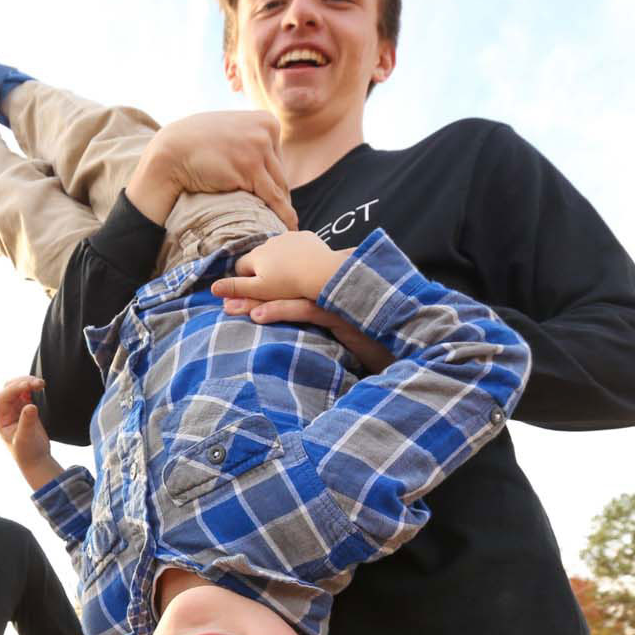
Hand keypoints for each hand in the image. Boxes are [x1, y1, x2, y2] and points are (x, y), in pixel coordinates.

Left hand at [0, 376, 65, 489]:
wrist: (36, 460)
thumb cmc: (27, 453)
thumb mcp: (26, 439)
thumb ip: (27, 422)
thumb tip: (31, 406)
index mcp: (1, 418)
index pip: (3, 396)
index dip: (15, 388)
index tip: (29, 386)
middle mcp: (7, 411)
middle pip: (9, 388)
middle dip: (23, 382)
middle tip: (39, 383)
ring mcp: (16, 409)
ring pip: (18, 388)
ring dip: (28, 382)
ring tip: (41, 384)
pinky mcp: (26, 409)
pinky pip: (27, 393)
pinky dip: (33, 387)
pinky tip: (40, 388)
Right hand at [126, 111, 295, 230]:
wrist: (172, 150)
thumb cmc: (197, 143)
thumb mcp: (232, 131)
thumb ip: (251, 138)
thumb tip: (268, 157)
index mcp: (267, 121)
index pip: (279, 159)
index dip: (272, 180)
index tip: (269, 197)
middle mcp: (266, 132)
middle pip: (281, 174)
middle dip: (278, 196)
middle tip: (281, 218)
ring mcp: (258, 148)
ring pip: (279, 187)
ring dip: (282, 209)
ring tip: (287, 227)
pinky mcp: (250, 169)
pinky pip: (273, 197)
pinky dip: (283, 214)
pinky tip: (289, 226)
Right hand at [213, 231, 345, 303]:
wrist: (322, 272)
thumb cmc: (289, 285)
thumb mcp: (259, 290)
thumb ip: (235, 288)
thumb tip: (212, 288)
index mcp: (255, 256)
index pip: (241, 267)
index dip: (246, 281)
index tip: (257, 291)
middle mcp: (268, 242)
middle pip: (259, 257)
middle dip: (263, 269)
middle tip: (276, 286)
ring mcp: (287, 237)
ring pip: (277, 250)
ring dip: (280, 260)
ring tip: (291, 275)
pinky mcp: (305, 236)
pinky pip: (296, 244)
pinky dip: (297, 253)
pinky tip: (304, 264)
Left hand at [218, 296, 397, 371]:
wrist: (413, 345)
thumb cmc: (383, 344)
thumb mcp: (349, 340)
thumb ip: (327, 333)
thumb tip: (305, 341)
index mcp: (330, 297)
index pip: (291, 290)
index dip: (264, 291)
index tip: (238, 296)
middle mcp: (331, 294)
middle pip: (283, 289)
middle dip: (251, 293)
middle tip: (221, 298)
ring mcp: (336, 303)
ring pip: (289, 296)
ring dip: (256, 300)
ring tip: (229, 307)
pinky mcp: (342, 316)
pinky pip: (306, 310)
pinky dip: (281, 311)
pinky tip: (258, 316)